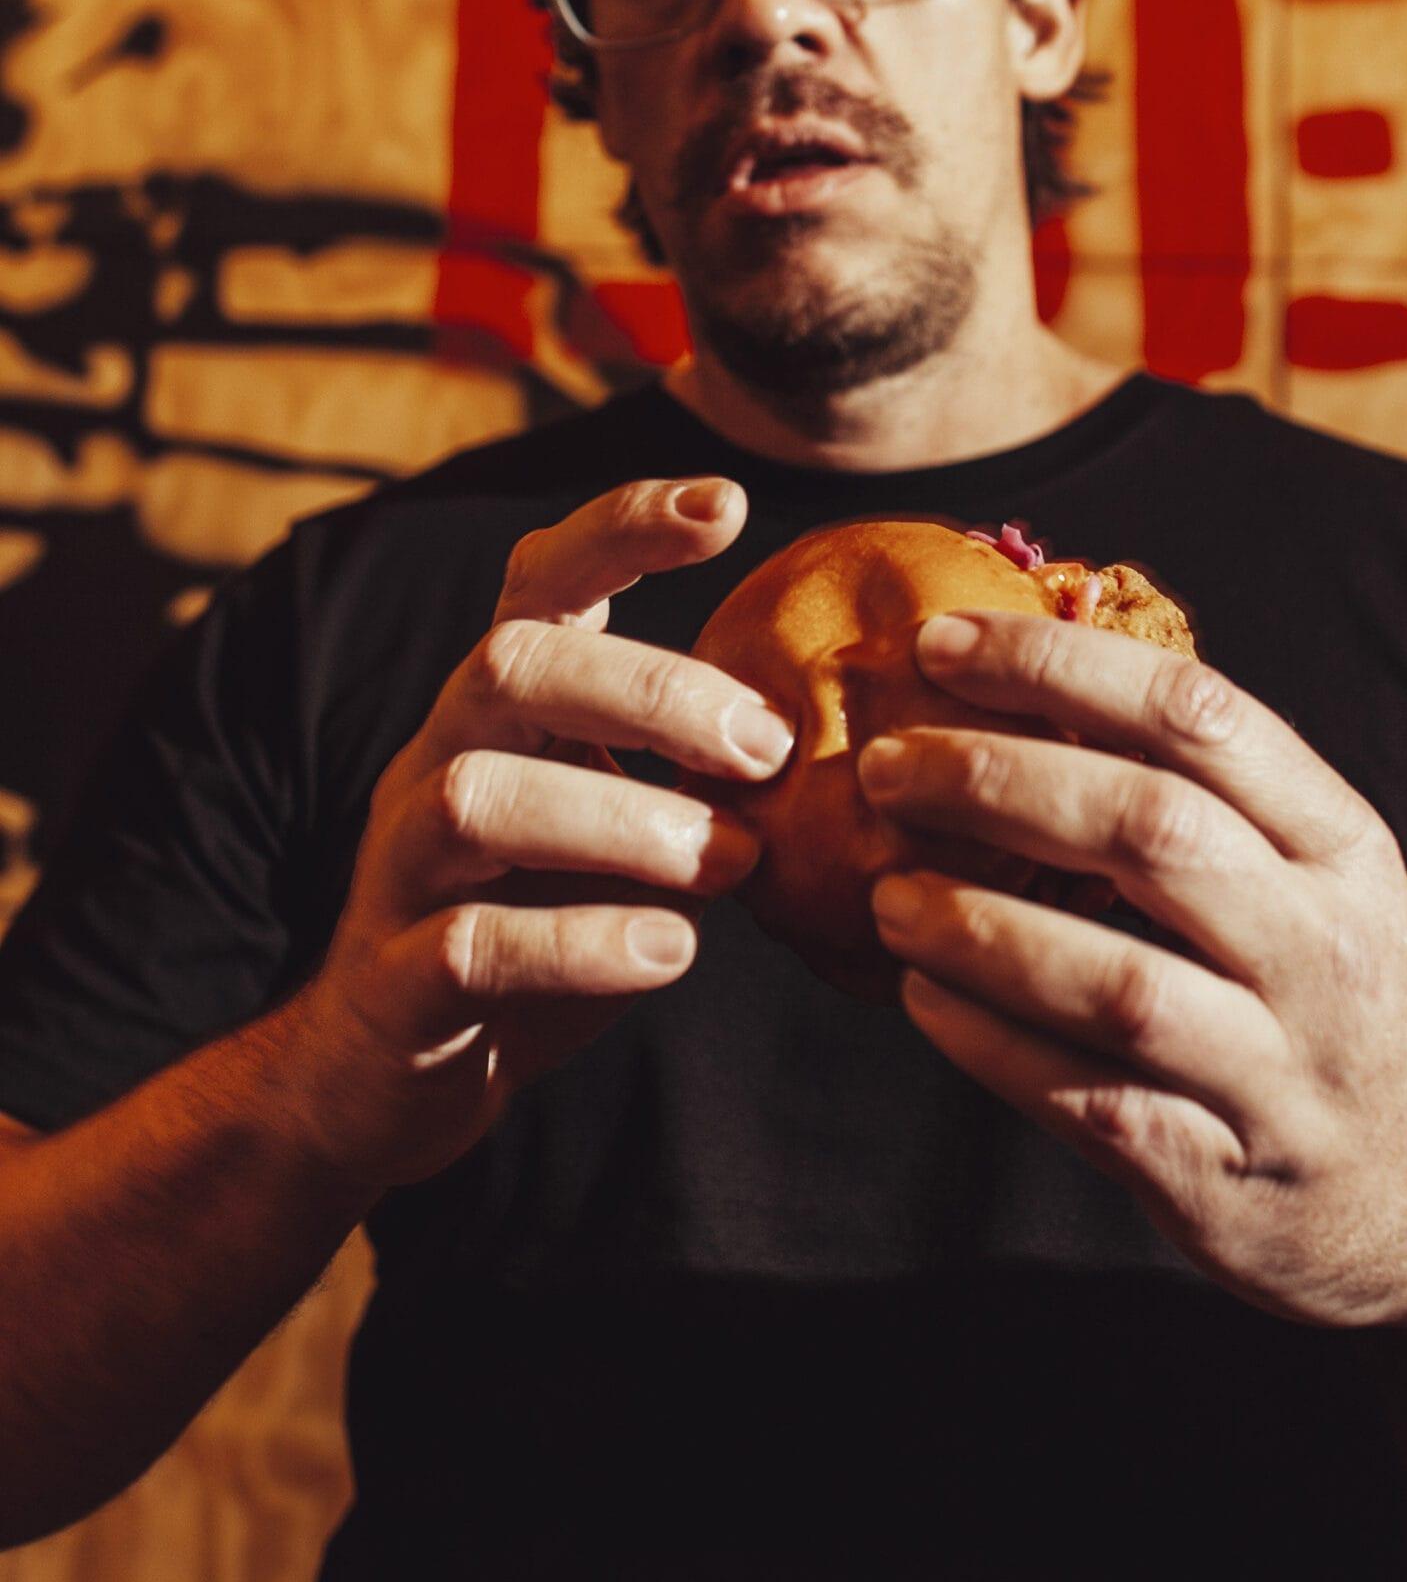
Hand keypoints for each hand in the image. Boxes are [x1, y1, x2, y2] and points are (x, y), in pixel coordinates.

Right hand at [290, 477, 792, 1189]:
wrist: (382, 1076)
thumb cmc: (533, 928)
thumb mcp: (616, 828)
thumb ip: (693, 774)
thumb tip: (850, 725)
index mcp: (500, 712)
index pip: (543, 580)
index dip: (621, 524)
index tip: (724, 505)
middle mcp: (439, 762)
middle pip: (510, 664)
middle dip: (649, 689)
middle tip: (767, 748)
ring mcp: (404, 870)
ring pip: (478, 795)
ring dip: (624, 820)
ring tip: (730, 862)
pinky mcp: (397, 984)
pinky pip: (471, 943)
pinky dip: (581, 943)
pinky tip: (670, 954)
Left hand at [859, 610, 1406, 1331]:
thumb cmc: (1344, 996)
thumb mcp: (1320, 875)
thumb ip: (1202, 793)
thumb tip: (1022, 683)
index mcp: (1341, 845)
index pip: (1199, 716)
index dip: (1059, 664)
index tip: (943, 640)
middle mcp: (1323, 948)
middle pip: (1151, 832)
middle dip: (1000, 783)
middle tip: (889, 769)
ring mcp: (1281, 1071)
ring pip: (1118, 983)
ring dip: (982, 930)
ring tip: (889, 895)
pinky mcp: (1225, 1180)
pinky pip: (1092, 1101)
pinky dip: (992, 1046)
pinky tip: (924, 998)